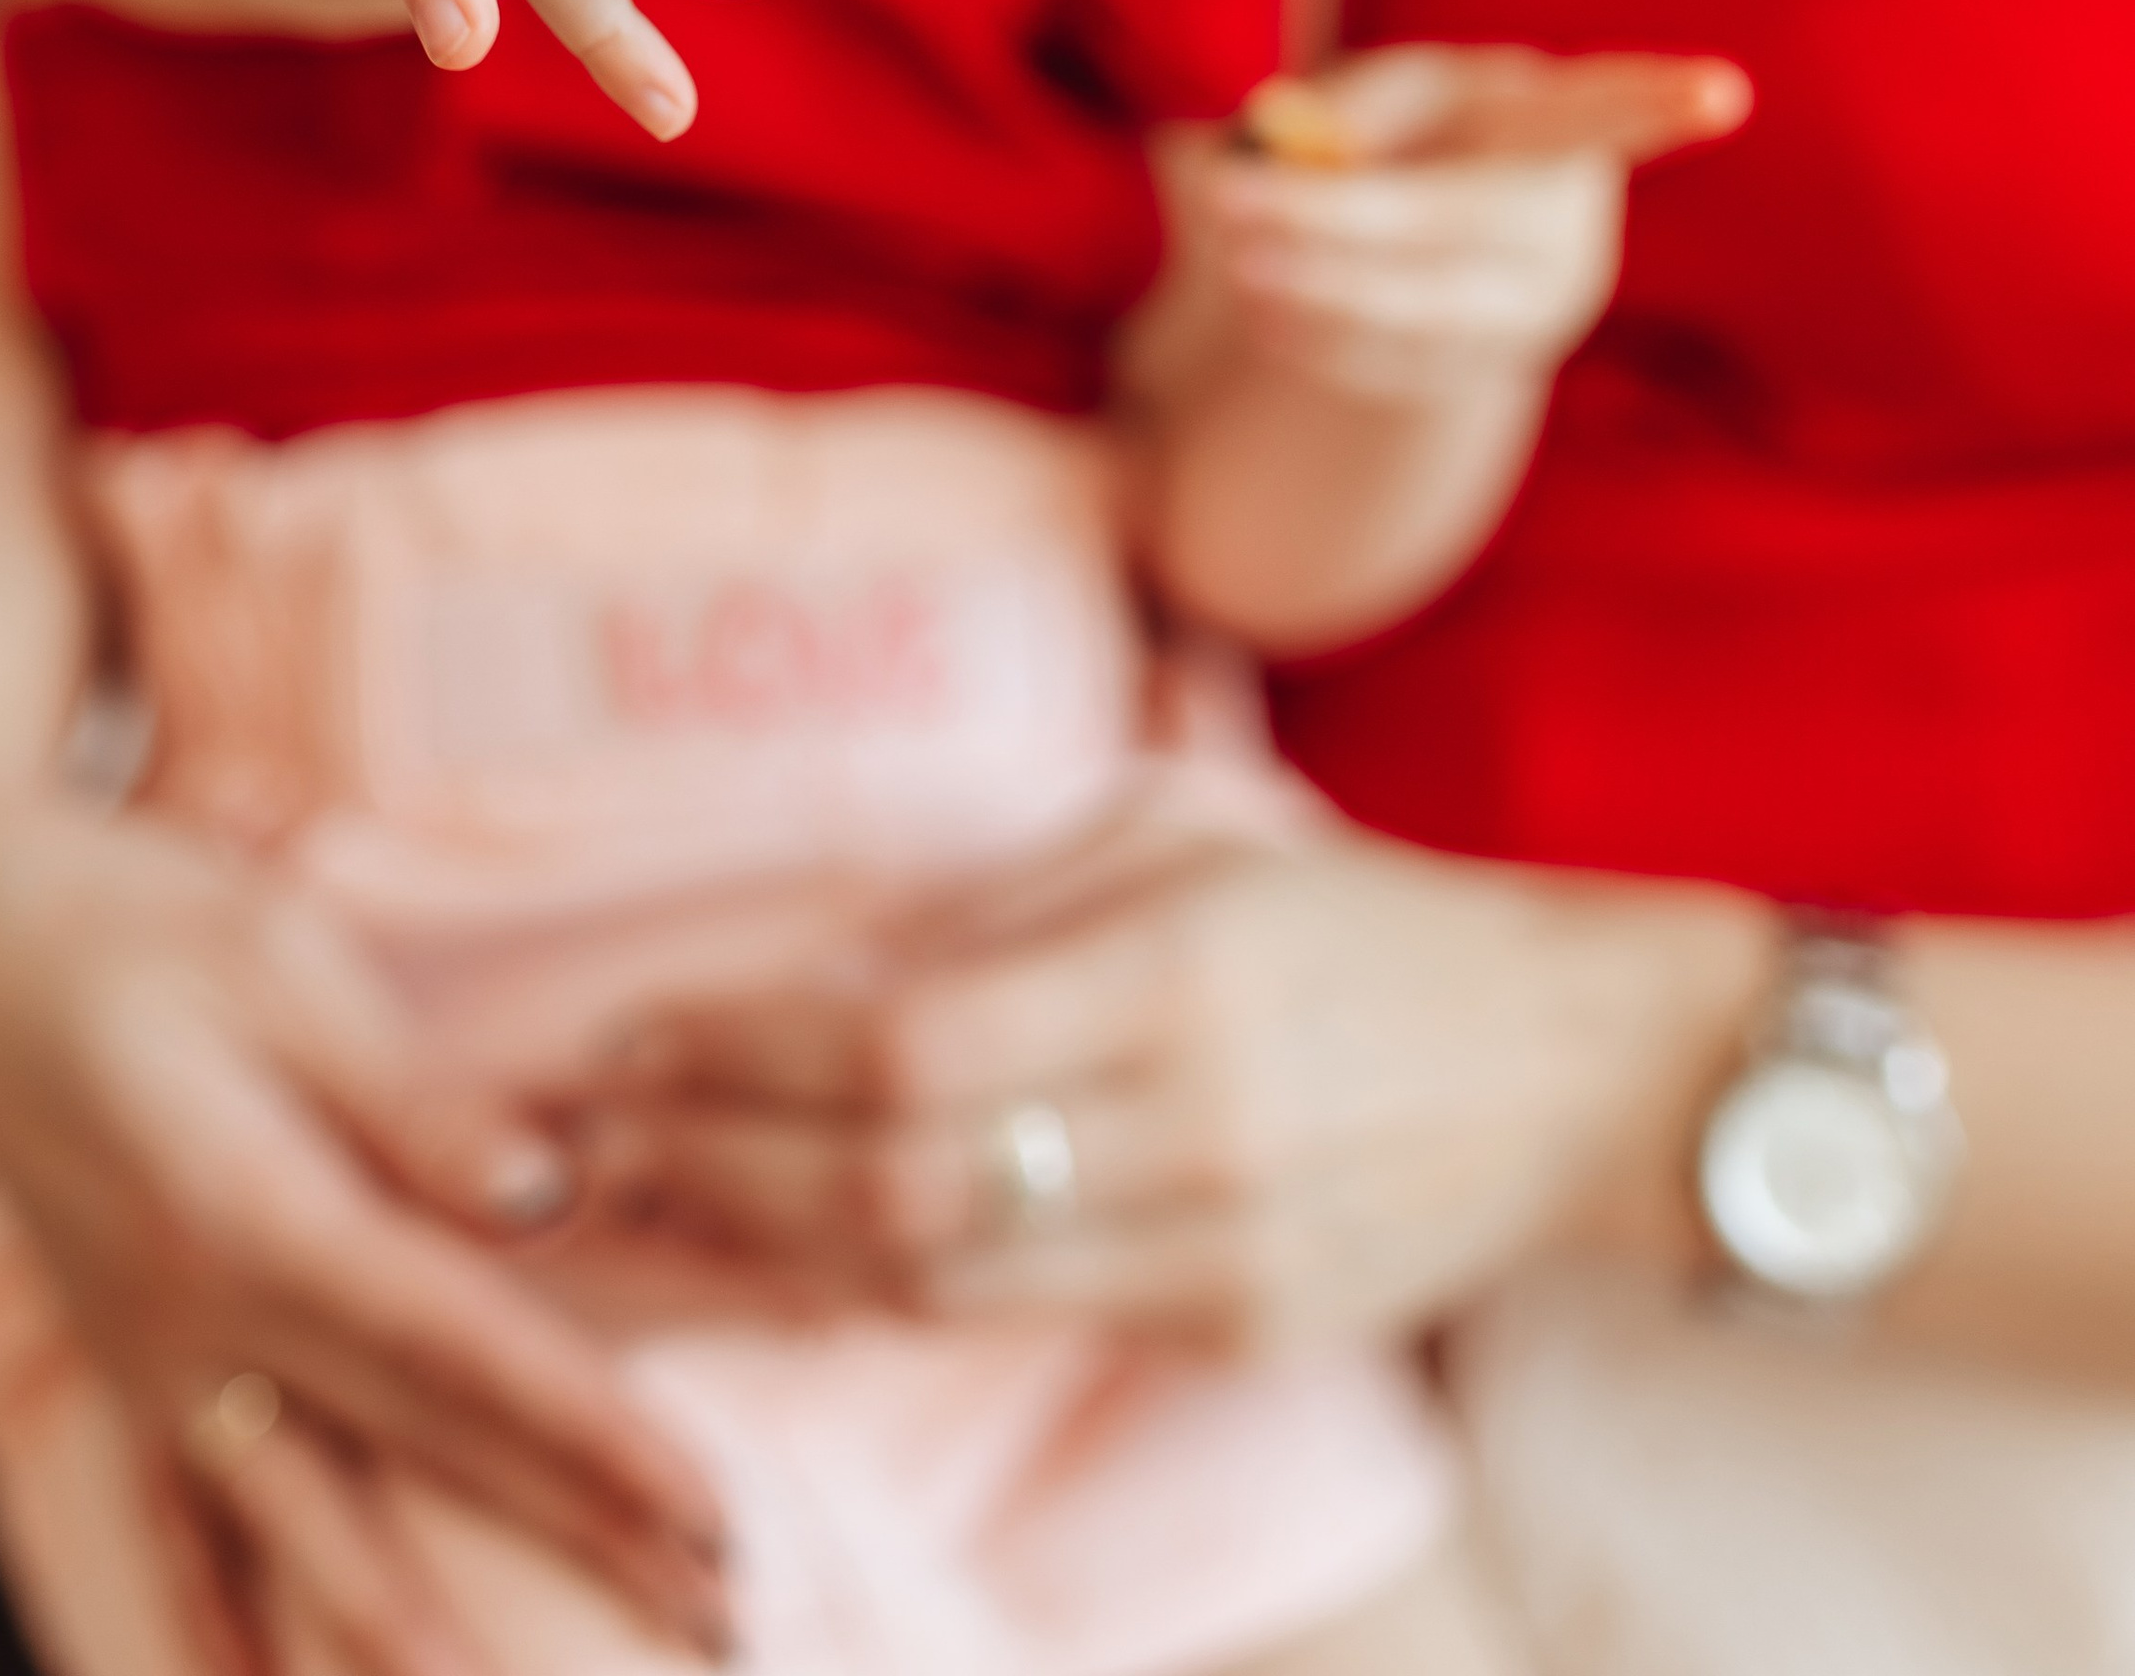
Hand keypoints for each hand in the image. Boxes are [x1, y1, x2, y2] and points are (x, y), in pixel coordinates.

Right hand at [0, 795, 733, 1661]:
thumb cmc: (132, 923)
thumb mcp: (284, 965)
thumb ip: (413, 1101)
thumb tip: (542, 1201)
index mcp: (253, 1209)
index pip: (458, 1346)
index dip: (589, 1431)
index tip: (703, 1505)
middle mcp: (200, 1316)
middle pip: (420, 1445)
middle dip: (572, 1532)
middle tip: (708, 1607)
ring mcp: (153, 1356)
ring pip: (305, 1519)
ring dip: (415, 1618)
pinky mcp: (124, 1359)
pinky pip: (177, 1521)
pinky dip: (219, 1615)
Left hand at [579, 817, 1767, 1358]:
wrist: (1568, 1066)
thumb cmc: (1352, 913)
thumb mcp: (1184, 835)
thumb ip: (1009, 904)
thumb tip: (827, 971)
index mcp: (1176, 968)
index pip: (898, 1041)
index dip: (741, 1052)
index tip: (634, 1033)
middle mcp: (1194, 1123)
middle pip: (892, 1184)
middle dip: (713, 1164)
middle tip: (594, 1133)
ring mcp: (1220, 1248)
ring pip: (938, 1282)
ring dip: (767, 1246)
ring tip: (653, 1199)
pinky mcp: (1236, 1328)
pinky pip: (1022, 1321)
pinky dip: (886, 1290)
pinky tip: (790, 1253)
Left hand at [1133, 43, 1751, 421]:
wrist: (1443, 244)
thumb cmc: (1418, 131)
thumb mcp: (1387, 91)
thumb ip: (1349, 104)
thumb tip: (1296, 152)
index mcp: (1554, 128)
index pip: (1612, 111)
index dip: (1663, 102)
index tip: (1726, 91)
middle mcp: (1566, 225)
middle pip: (1460, 226)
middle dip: (1336, 219)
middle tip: (1227, 202)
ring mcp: (1535, 312)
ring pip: (1424, 315)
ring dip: (1315, 290)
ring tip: (1235, 262)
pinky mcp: (1489, 373)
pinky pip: (1402, 370)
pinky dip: (1322, 340)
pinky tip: (1265, 312)